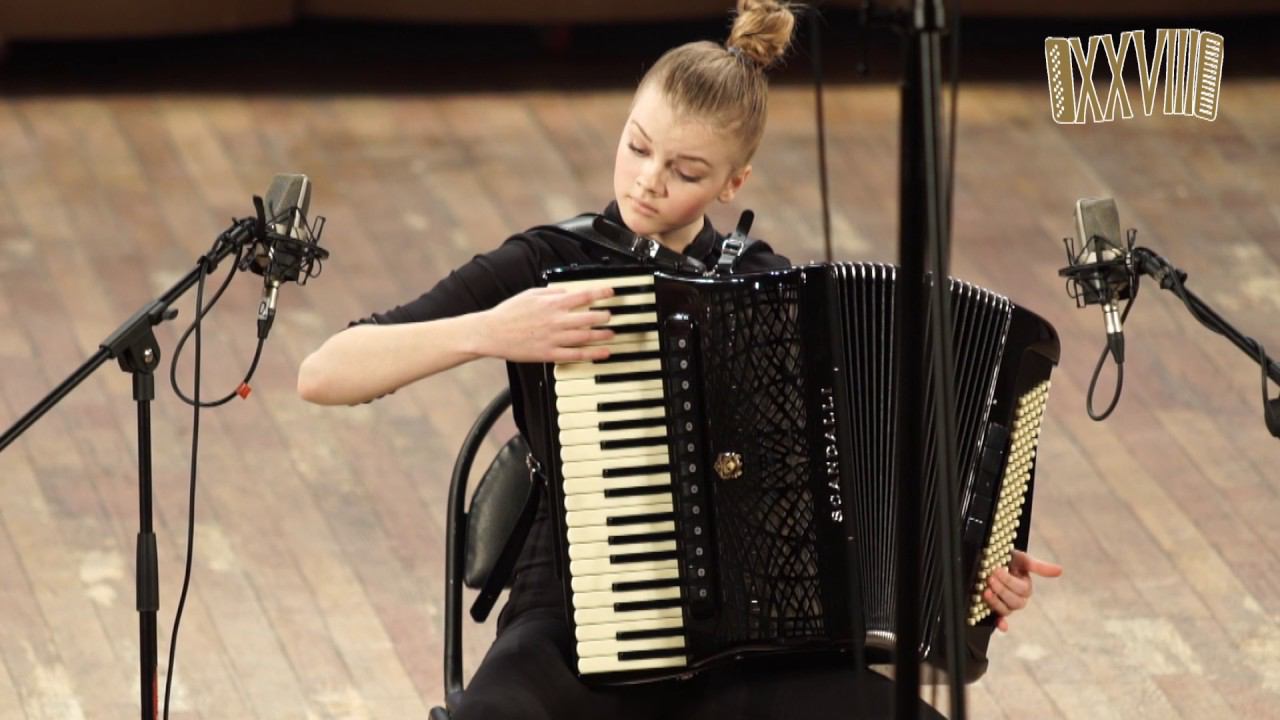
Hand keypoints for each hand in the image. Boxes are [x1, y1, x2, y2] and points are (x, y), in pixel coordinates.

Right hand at [475, 286, 615, 362]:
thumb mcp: (530, 294)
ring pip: (586, 336)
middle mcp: (556, 320)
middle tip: (611, 316)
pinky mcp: (549, 353)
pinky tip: (603, 353)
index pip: (583, 295)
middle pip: (589, 317)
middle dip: (605, 316)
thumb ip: (551, 292)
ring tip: (611, 334)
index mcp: (552, 303)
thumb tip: (567, 291)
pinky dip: (592, 354)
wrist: (492, 333)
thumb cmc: (509, 313)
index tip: (611, 293)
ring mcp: (554, 338)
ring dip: (602, 335)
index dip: (601, 293)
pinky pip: (576, 355)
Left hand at [983, 550, 1062, 631]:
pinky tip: (1001, 625)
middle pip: (1015, 602)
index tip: (997, 570)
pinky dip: (1001, 624)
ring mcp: (1007, 606)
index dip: (1009, 581)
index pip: (1022, 589)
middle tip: (990, 578)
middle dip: (1002, 590)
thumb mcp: (1022, 559)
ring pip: (1006, 611)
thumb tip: (1060, 570)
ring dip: (996, 603)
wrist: (992, 562)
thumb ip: (1039, 567)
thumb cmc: (1009, 560)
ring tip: (985, 591)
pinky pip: (1000, 620)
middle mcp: (1018, 599)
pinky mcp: (995, 610)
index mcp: (1025, 588)